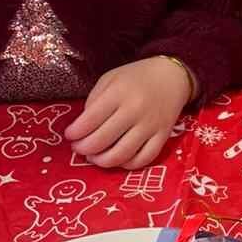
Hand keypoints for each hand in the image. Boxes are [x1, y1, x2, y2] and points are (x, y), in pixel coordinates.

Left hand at [65, 56, 190, 168]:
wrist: (172, 76)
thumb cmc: (136, 77)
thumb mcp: (110, 79)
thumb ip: (94, 101)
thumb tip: (82, 128)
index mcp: (119, 93)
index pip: (89, 121)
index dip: (74, 133)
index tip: (69, 135)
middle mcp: (135, 110)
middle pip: (101, 140)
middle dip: (83, 148)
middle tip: (78, 147)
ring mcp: (151, 125)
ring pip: (121, 154)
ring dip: (101, 161)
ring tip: (94, 156)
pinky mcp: (163, 136)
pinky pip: (144, 159)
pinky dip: (127, 164)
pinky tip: (118, 159)